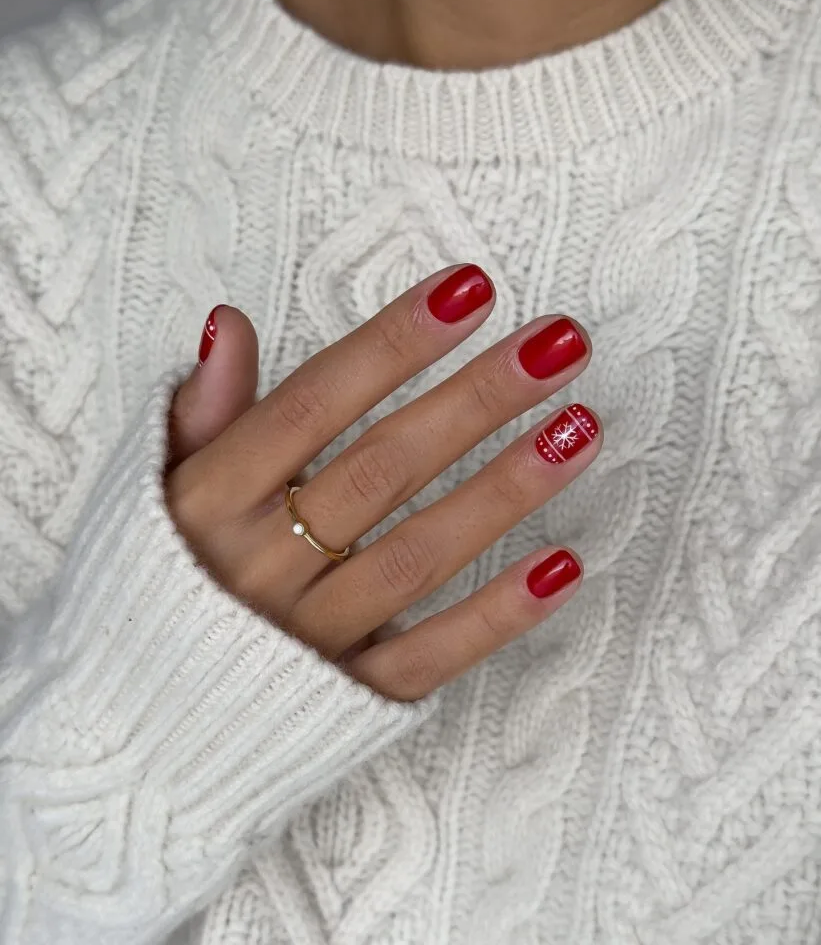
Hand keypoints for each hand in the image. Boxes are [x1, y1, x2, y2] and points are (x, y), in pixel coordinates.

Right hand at [166, 265, 600, 700]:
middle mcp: (262, 565)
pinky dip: (495, 616)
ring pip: (419, 556)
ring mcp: (308, 637)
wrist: (138, 724)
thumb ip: (202, 411)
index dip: (393, 344)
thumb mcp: (156, 490)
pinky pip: (427, 657)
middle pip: (384, 470)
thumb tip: (228, 321)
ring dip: (505, 491)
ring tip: (581, 427)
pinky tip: (562, 566)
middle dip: (476, 400)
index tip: (469, 290)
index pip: (314, 404)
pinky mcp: (347, 700)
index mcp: (212, 502)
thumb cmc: (158, 582)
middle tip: (559, 344)